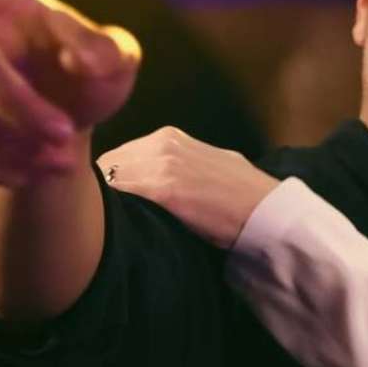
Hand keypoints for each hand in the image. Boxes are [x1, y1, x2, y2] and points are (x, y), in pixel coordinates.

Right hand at [0, 0, 141, 186]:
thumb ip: (111, 51)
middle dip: (24, 109)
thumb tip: (83, 59)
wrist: (71, 118)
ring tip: (64, 157)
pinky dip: (7, 169)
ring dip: (23, 146)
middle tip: (65, 134)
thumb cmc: (90, 74)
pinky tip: (40, 170)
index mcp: (12, 9)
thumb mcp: (117, 59)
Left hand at [98, 127, 278, 248]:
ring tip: (109, 228)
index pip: (116, 157)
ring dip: (105, 205)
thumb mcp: (202, 164)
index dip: (110, 182)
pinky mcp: (163, 189)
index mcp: (167, 137)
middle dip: (104, 191)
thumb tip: (142, 178)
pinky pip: (121, 198)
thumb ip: (171, 164)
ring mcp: (161, 165)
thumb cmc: (237, 194)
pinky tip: (118, 230)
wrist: (263, 209)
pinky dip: (114, 213)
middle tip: (104, 219)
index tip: (109, 204)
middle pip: (106, 168)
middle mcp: (160, 144)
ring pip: (109, 184)